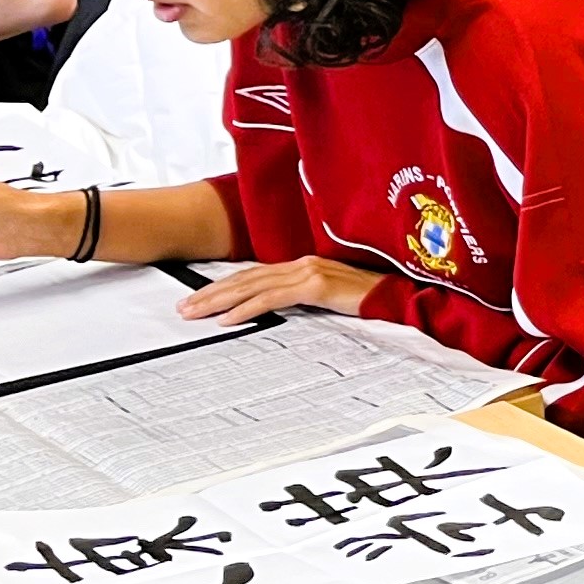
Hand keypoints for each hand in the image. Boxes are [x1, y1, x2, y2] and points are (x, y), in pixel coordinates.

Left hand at [175, 255, 381, 321]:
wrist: (400, 298)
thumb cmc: (371, 302)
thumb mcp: (332, 299)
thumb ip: (307, 299)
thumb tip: (281, 311)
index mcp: (304, 266)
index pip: (254, 276)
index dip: (224, 286)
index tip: (200, 299)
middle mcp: (302, 264)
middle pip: (246, 278)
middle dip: (211, 293)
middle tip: (184, 308)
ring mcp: (309, 272)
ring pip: (252, 286)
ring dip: (219, 301)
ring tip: (195, 313)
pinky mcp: (316, 286)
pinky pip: (273, 299)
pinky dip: (247, 309)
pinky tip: (228, 319)